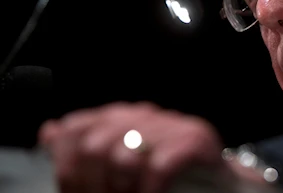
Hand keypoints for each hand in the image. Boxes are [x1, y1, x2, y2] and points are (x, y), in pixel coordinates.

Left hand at [38, 101, 252, 192]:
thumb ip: (83, 149)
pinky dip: (148, 190)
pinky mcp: (195, 138)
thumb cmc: (164, 176)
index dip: (67, 165)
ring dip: (120, 189)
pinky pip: (158, 166)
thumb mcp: (117, 164)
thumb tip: (48, 130)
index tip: (76, 191)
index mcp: (122, 115)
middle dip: (92, 182)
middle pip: (93, 143)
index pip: (76, 127)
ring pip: (122, 154)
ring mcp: (172, 123)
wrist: (218, 182)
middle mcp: (145, 114)